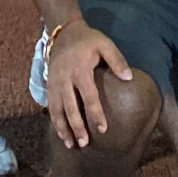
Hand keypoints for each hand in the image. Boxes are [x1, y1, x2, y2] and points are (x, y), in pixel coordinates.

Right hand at [46, 22, 137, 149]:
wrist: (63, 32)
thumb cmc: (88, 40)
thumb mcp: (105, 44)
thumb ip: (117, 60)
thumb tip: (128, 78)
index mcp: (80, 72)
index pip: (89, 97)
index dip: (96, 114)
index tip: (103, 129)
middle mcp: (65, 81)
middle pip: (70, 109)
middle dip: (77, 128)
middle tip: (84, 144)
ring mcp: (54, 84)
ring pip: (57, 111)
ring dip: (63, 129)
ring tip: (70, 144)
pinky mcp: (48, 85)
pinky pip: (50, 106)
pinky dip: (55, 121)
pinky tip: (61, 132)